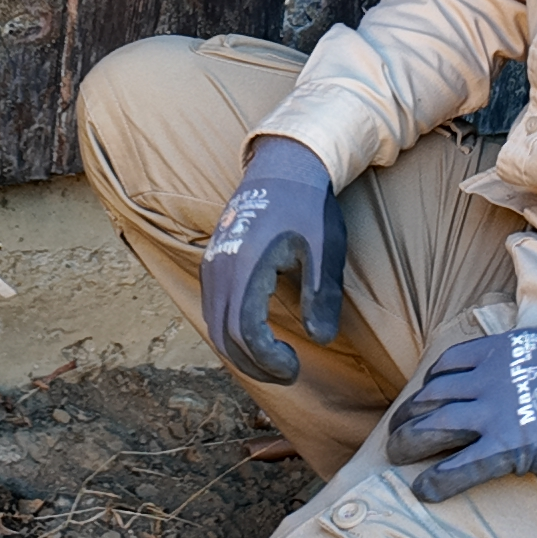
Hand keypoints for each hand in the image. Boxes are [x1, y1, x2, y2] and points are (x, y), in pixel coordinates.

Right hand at [200, 138, 342, 383]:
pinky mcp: (213, 262)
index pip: (244, 332)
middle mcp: (220, 268)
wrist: (283, 165)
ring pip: (213, 325)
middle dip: (254, 365)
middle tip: (287, 372)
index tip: (294, 366)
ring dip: (240, 352)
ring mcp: (212, 264)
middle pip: (222, 337)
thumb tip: (320, 340)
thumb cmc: (307, 206)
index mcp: (246, 266)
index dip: (267, 359)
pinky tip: (258, 337)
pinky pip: (213, 309)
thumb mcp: (324, 250)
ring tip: (275, 361)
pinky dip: (230, 332)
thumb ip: (322, 296)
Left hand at [386, 325, 536, 500]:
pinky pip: (458, 467)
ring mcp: (495, 412)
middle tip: (399, 432)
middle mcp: (489, 377)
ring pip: (432, 427)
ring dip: (408, 444)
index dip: (431, 384)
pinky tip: (424, 492)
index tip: (426, 396)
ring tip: (397, 458)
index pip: (450, 364)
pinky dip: (436, 481)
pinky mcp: (509, 448)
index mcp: (503, 350)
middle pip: (431, 396)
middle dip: (409, 415)